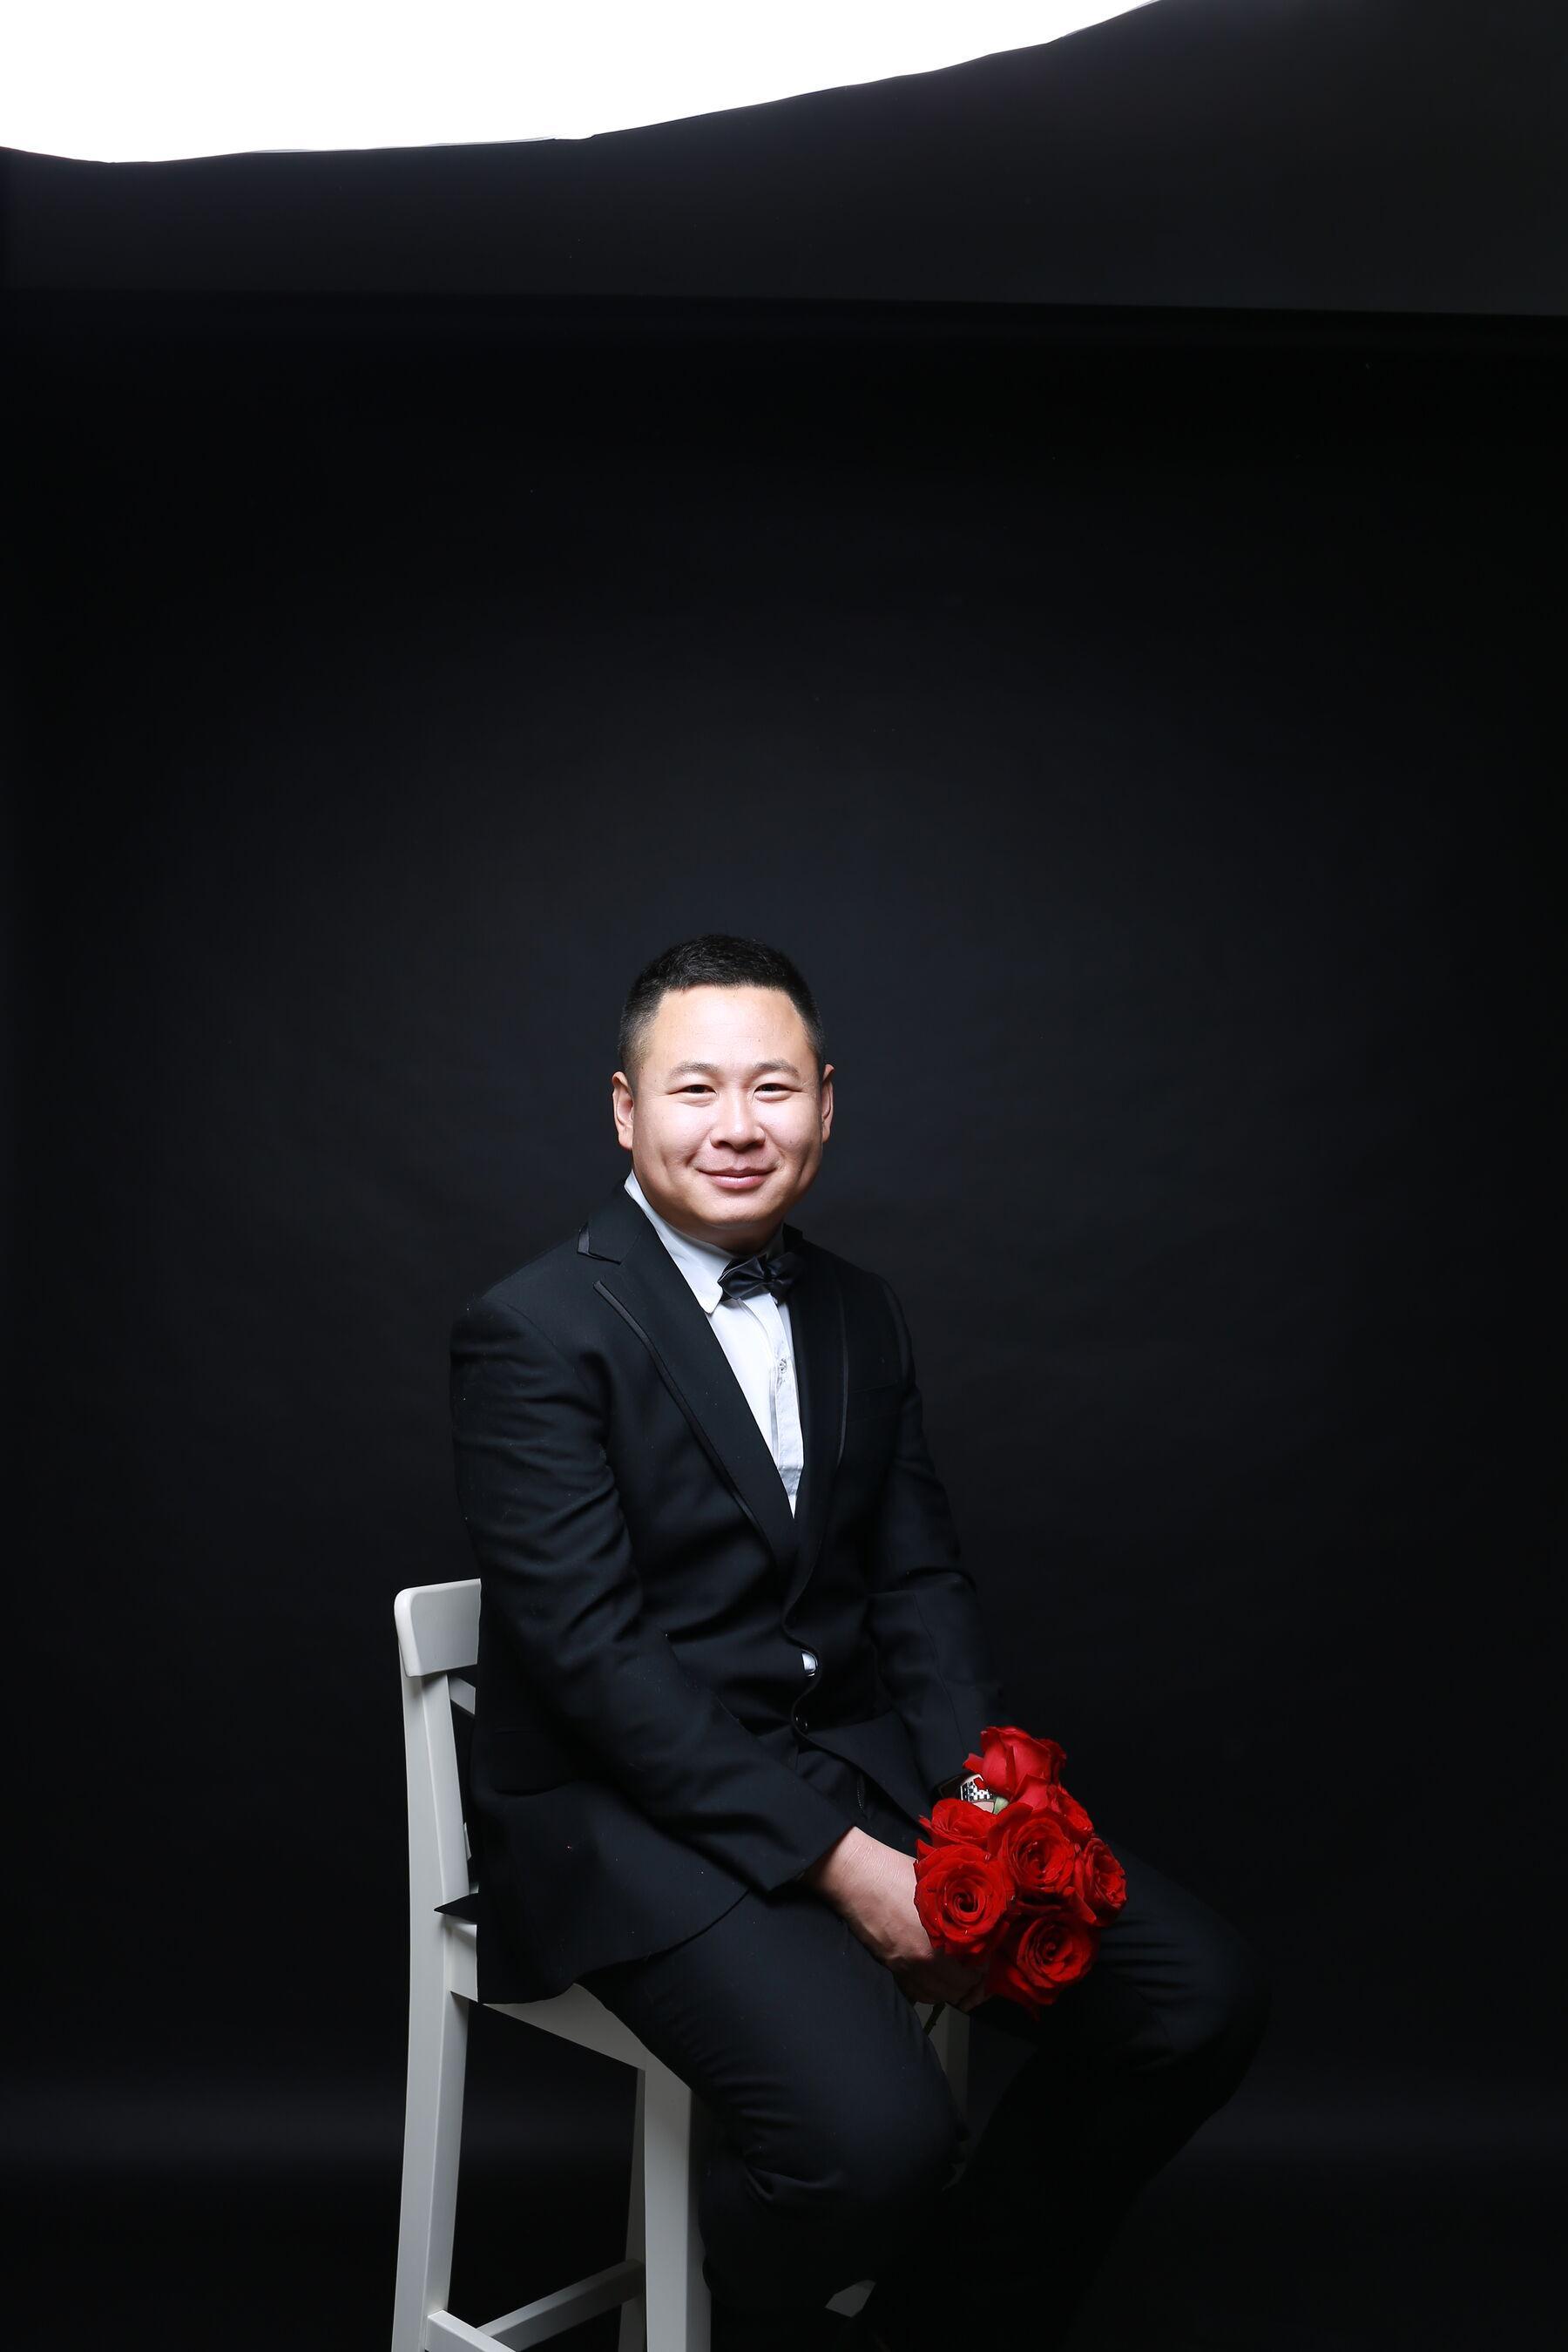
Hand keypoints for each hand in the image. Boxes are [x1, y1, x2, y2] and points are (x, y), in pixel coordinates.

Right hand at [803, 1828, 989, 2009]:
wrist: (856, 1875)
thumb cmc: (897, 1871)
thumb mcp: (939, 1882)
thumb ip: (963, 1904)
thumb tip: (986, 1912)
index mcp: (940, 1941)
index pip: (975, 1970)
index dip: (985, 1965)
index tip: (987, 1957)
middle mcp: (923, 1962)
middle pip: (957, 1990)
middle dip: (971, 1981)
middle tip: (975, 1965)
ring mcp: (903, 1968)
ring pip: (936, 1996)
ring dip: (950, 1988)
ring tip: (956, 1972)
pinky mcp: (889, 1967)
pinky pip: (916, 1993)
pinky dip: (928, 1990)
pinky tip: (932, 1974)